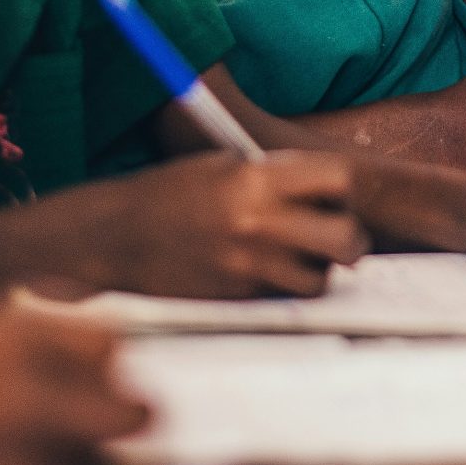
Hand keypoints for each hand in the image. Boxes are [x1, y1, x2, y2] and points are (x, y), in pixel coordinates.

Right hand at [49, 150, 369, 297]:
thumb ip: (273, 176)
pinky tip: (267, 274)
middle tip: (337, 238)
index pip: (339, 179)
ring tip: (300, 260)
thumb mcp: (221, 165)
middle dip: (350, 240)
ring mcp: (248, 265)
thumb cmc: (170, 194)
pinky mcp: (237, 298)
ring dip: (320, 271)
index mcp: (256, 179)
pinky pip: (285, 299)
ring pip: (322, 279)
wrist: (114, 239)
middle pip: (346, 238)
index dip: (342, 189)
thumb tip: (324, 189)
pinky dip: (286, 290)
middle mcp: (258, 222)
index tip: (332, 195)